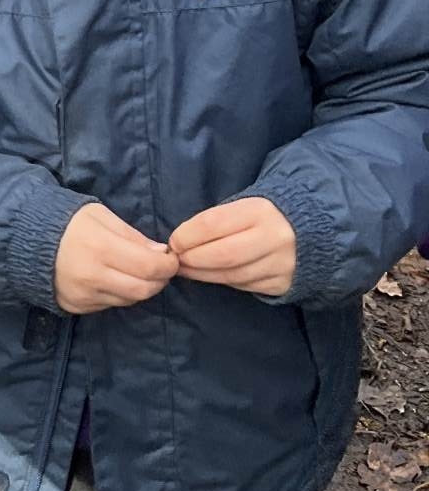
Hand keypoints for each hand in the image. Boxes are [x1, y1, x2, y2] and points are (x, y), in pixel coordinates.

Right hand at [54, 202, 178, 313]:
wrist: (25, 240)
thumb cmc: (67, 222)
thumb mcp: (100, 216)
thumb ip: (132, 235)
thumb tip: (160, 253)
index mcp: (100, 247)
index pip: (149, 267)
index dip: (168, 265)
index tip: (171, 258)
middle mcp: (93, 276)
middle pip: (143, 289)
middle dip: (159, 280)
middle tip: (160, 269)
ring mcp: (84, 295)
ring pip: (129, 300)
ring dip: (140, 287)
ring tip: (135, 271)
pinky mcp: (77, 306)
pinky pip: (110, 304)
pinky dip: (119, 293)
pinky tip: (112, 279)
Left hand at [169, 198, 295, 295]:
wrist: (316, 230)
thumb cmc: (267, 214)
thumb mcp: (246, 205)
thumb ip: (217, 220)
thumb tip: (181, 241)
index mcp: (260, 211)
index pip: (212, 224)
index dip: (187, 236)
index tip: (174, 242)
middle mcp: (274, 238)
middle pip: (222, 255)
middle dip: (192, 259)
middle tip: (177, 260)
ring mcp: (281, 264)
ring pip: (232, 275)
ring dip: (203, 274)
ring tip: (187, 270)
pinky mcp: (284, 283)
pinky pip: (245, 285)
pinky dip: (224, 281)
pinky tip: (213, 275)